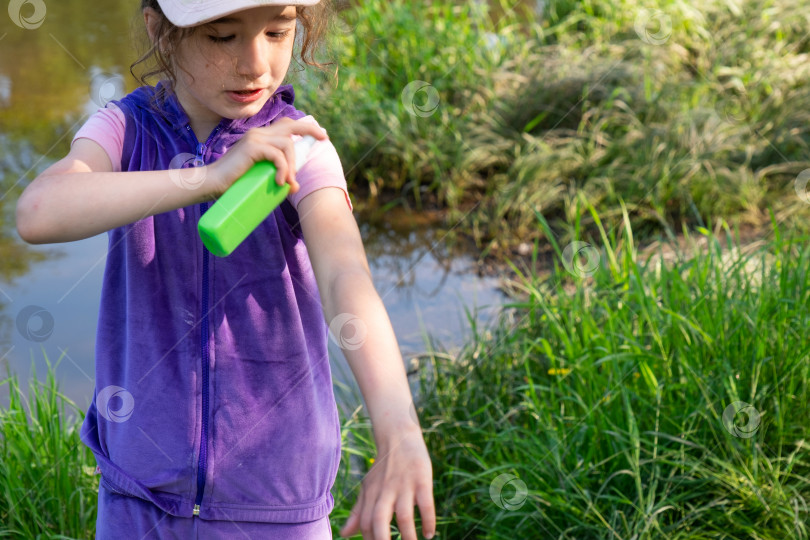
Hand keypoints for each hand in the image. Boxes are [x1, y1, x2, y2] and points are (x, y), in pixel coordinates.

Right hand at [203, 117, 327, 198]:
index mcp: (261, 137)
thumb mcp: (260, 175)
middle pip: (291, 126)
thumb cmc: (234, 183)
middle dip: (310, 130)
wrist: (211, 183)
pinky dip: (283, 168)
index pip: (286, 125)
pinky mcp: (252, 147)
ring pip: (287, 144)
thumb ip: (275, 174)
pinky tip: (281, 182)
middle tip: (324, 138)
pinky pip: (277, 154)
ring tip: (288, 182)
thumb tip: (294, 186)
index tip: (321, 135)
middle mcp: (259, 133)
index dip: (305, 128)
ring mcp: (255, 138)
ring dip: (293, 164)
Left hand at [340, 426, 435, 539]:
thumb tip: (343, 534)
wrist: (399, 436)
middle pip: (380, 521)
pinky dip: (428, 521)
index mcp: (371, 494)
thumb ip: (358, 512)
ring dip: (408, 536)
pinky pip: (425, 504)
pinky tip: (429, 534)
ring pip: (404, 516)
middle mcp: (386, 491)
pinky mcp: (422, 479)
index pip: (366, 524)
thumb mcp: (368, 487)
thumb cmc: (383, 467)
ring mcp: (404, 485)